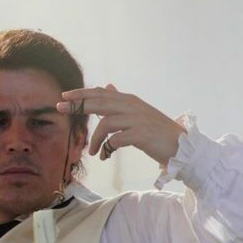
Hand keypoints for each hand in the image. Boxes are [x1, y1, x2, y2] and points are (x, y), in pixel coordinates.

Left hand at [57, 84, 185, 164]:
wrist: (182, 146)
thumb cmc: (156, 131)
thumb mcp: (138, 112)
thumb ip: (120, 101)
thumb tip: (108, 86)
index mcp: (130, 101)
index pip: (102, 93)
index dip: (82, 94)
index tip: (64, 96)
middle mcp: (133, 107)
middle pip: (100, 102)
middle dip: (78, 105)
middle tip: (60, 109)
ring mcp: (138, 120)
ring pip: (106, 123)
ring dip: (95, 139)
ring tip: (93, 151)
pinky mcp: (142, 134)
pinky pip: (116, 140)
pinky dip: (106, 148)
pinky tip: (105, 156)